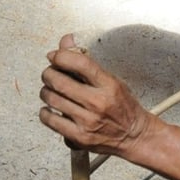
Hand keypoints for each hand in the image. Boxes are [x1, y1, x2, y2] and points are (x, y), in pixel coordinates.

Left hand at [38, 34, 155, 158]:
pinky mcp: (79, 137)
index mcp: (108, 85)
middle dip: (49, 73)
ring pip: (51, 98)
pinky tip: (51, 109)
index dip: (61, 55)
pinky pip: (50, 120)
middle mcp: (98, 103)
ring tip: (51, 90)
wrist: (134, 135)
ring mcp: (87, 121)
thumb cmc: (123, 106)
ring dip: (46, 91)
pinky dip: (45, 112)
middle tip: (50, 73)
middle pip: (59, 81)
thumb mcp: (111, 79)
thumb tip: (66, 42)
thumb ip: (86, 62)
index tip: (55, 56)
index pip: (80, 62)